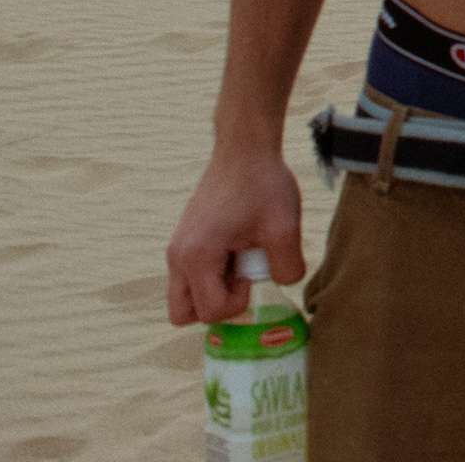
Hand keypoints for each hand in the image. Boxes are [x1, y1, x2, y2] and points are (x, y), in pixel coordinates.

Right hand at [165, 141, 304, 324]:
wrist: (245, 149)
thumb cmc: (263, 185)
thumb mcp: (286, 228)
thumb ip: (288, 268)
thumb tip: (282, 284)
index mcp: (195, 257)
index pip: (211, 311)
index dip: (239, 302)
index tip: (253, 272)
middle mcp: (177, 257)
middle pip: (183, 314)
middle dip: (216, 306)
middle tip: (241, 276)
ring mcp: (177, 248)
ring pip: (184, 296)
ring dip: (213, 290)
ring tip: (240, 259)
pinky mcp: (184, 240)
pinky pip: (190, 276)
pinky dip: (212, 274)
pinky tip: (236, 246)